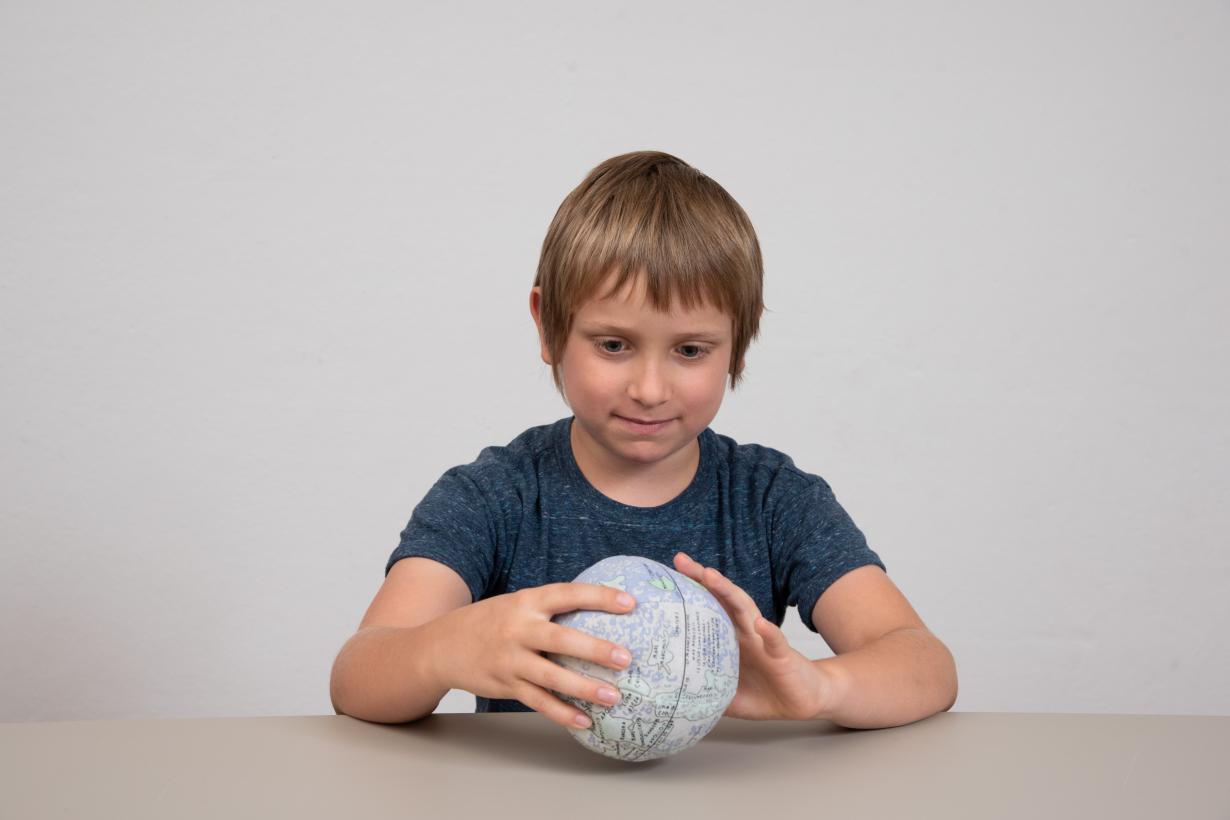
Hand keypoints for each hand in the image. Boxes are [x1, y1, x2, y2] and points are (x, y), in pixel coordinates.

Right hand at [437, 583, 635, 729]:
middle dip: (595, 650)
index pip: (567, 594)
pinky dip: (562, 713)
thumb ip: (548, 609)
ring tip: (613, 696)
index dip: (599, 597)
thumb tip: (597, 612)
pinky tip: (584, 721)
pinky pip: (538, 702)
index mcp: (526, 602)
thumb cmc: (488, 622)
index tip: (629, 603)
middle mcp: (518, 629)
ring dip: (584, 688)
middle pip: (561, 640)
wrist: (439, 646)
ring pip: (551, 677)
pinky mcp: (505, 685)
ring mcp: (510, 660)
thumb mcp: (515, 604)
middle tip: (626, 658)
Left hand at [673, 552, 834, 720]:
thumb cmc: (767, 694)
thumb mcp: (728, 696)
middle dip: (703, 579)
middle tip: (681, 561)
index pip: (708, 608)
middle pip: (722, 599)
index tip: (668, 575)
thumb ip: (705, 693)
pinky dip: (769, 632)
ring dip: (728, 592)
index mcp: (730, 639)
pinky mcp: (782, 656)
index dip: (691, 592)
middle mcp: (745, 632)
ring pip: (745, 611)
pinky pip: (776, 641)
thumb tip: (673, 700)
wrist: (804, 702)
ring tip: (710, 576)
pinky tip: (761, 624)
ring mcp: (763, 641)